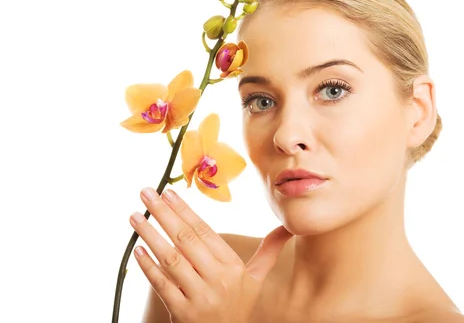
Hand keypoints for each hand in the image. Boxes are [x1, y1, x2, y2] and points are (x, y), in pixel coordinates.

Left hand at [130, 187, 293, 322]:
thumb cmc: (238, 305)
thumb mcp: (256, 278)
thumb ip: (268, 251)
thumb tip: (287, 227)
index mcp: (233, 267)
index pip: (205, 231)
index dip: (185, 210)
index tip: (168, 192)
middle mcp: (218, 280)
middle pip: (186, 240)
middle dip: (164, 213)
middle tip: (146, 193)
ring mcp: (199, 297)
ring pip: (171, 259)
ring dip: (150, 235)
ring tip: (135, 216)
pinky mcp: (182, 313)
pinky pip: (162, 285)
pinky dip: (148, 267)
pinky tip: (138, 249)